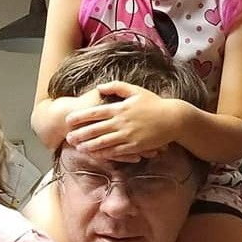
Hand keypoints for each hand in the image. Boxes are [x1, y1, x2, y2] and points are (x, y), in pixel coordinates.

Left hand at [65, 81, 186, 160]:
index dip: (80, 117)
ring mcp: (128, 135)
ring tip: (78, 147)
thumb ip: (116, 87)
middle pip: (96, 129)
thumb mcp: (136, 91)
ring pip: (103, 142)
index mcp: (120, 108)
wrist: (173, 118)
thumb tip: (99, 87)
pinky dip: (104, 153)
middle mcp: (121, 122)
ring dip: (89, 145)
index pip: (95, 113)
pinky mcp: (134, 146)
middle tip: (68, 137)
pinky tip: (95, 154)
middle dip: (80, 134)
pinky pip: (116, 151)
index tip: (68, 120)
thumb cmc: (154, 103)